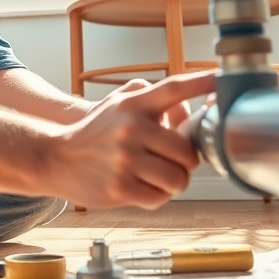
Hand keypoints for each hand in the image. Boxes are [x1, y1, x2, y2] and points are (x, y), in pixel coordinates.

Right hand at [45, 71, 212, 209]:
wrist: (55, 159)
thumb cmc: (95, 132)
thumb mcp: (119, 104)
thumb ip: (155, 101)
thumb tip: (191, 112)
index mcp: (134, 104)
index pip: (174, 89)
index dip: (201, 83)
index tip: (222, 80)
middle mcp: (131, 128)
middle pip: (187, 152)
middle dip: (186, 161)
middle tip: (172, 161)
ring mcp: (125, 160)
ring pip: (178, 179)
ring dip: (174, 182)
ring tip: (157, 176)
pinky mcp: (120, 188)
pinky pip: (160, 198)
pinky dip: (157, 196)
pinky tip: (142, 187)